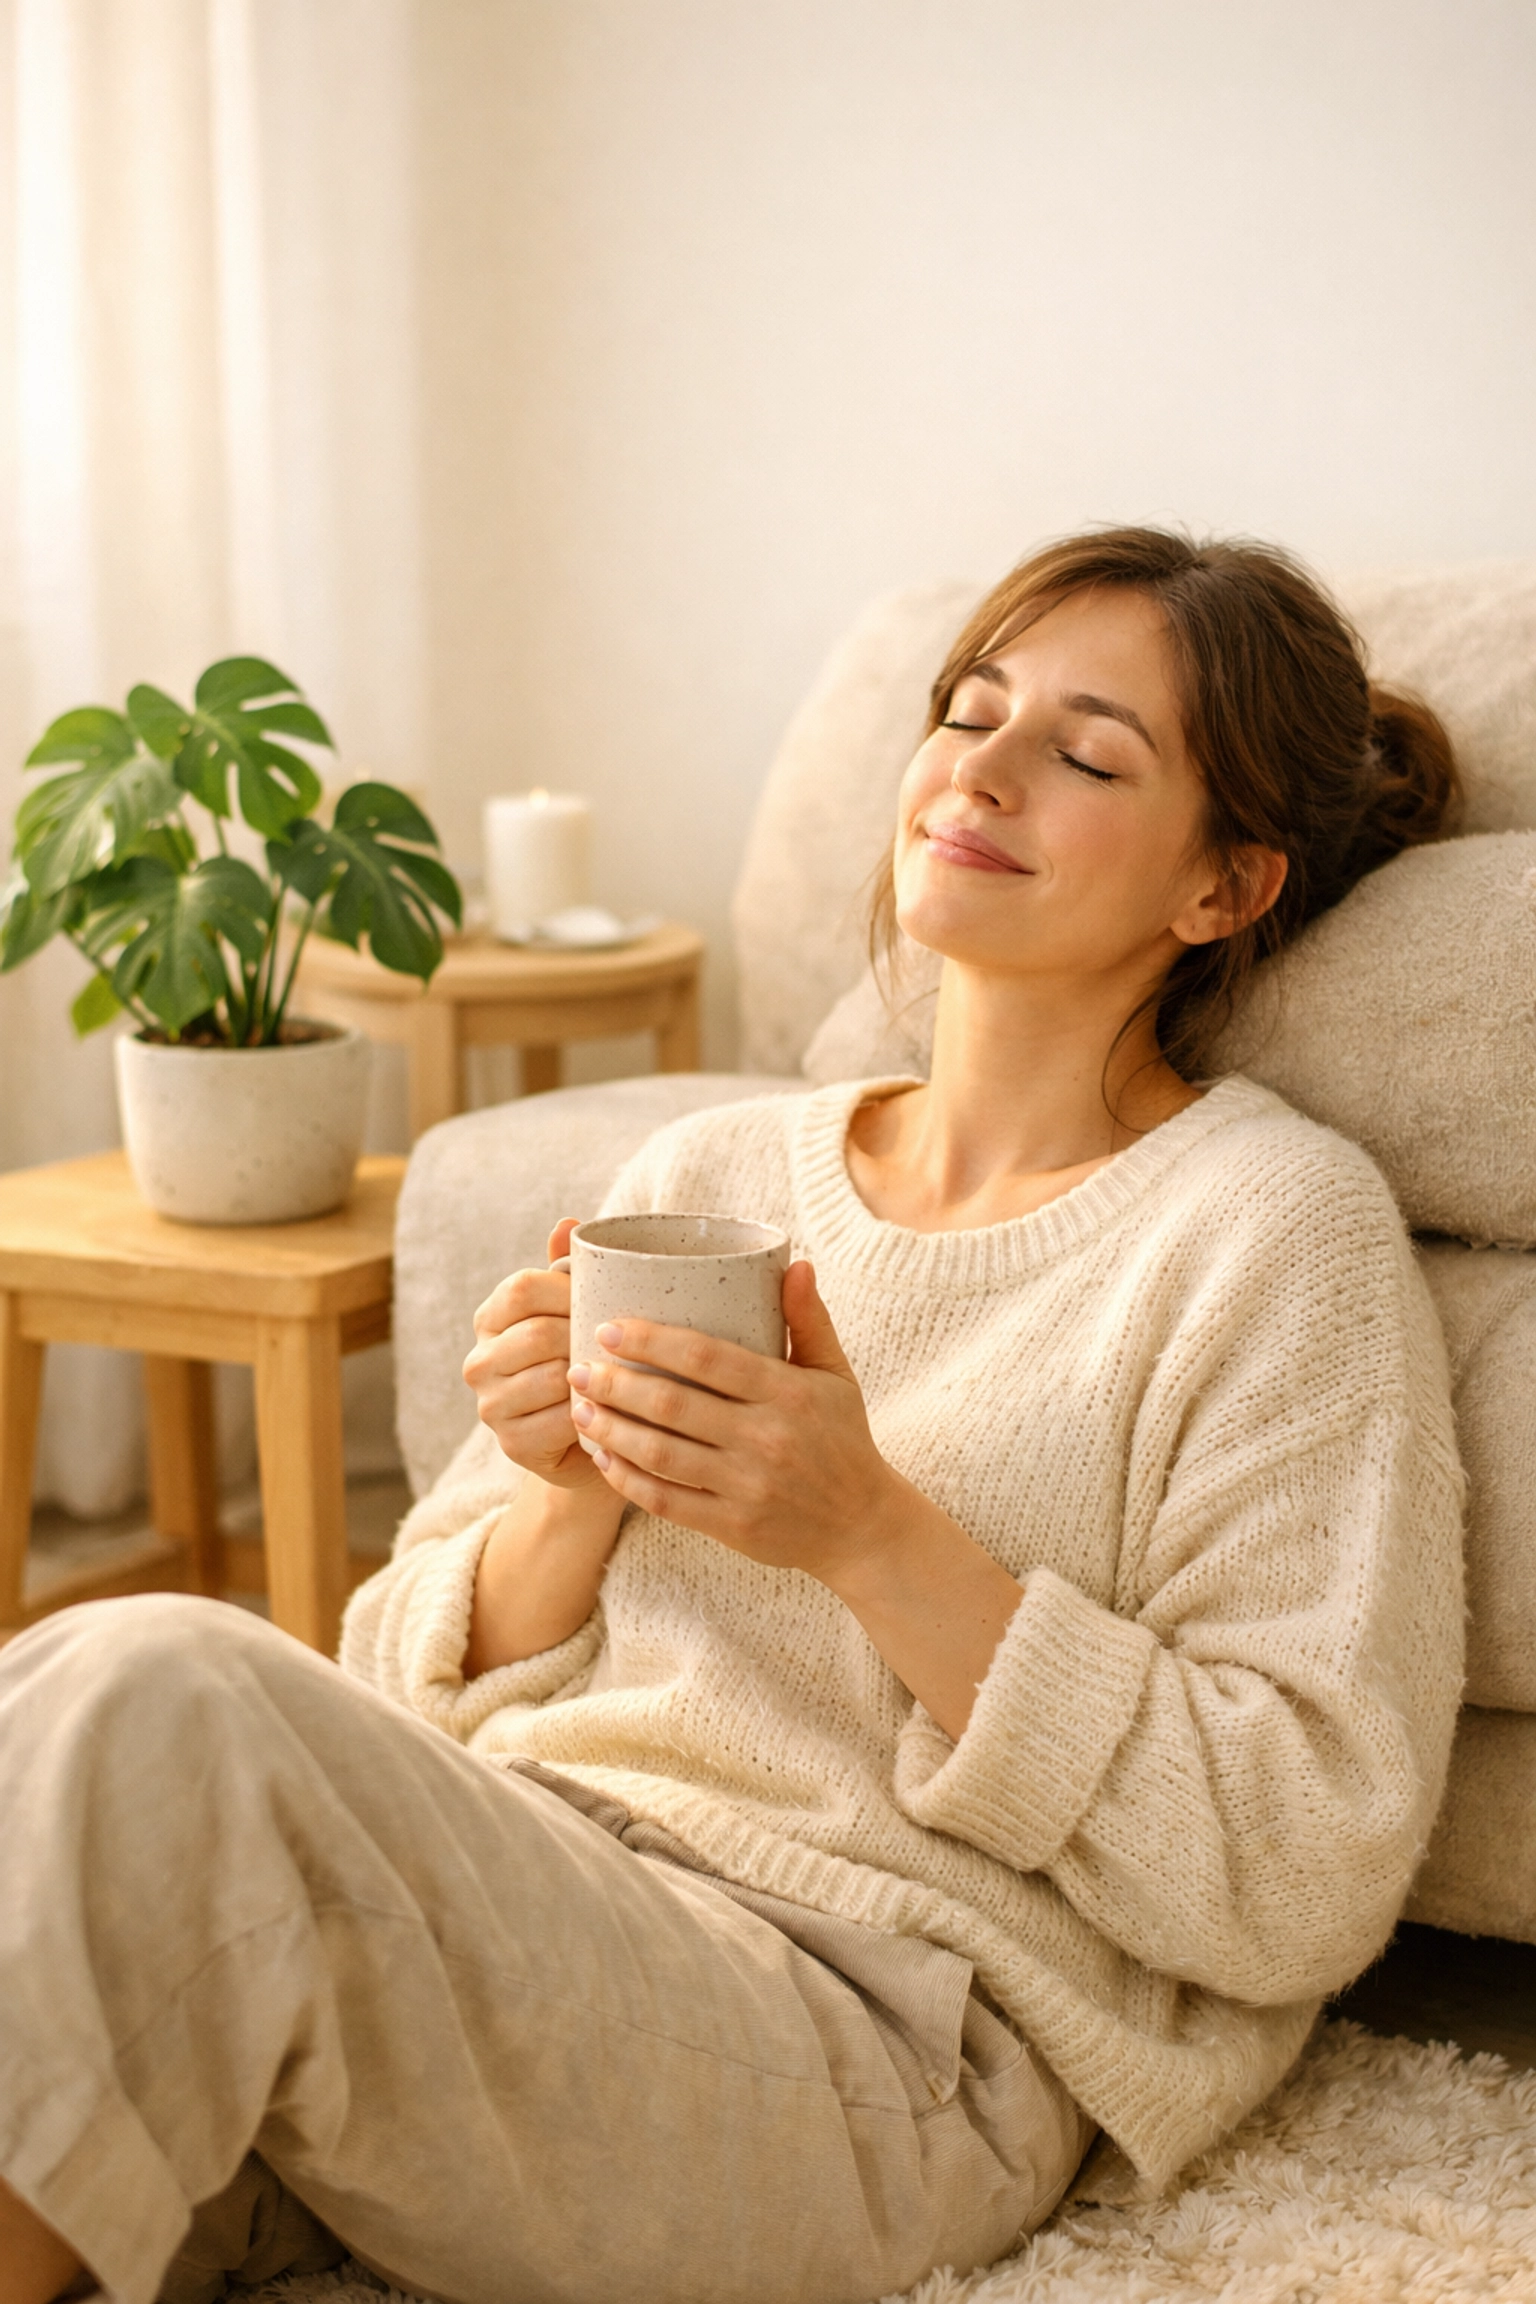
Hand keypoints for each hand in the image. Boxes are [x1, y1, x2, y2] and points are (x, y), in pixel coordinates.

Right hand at [463, 1219, 606, 1490]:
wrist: (585, 1437)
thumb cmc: (581, 1360)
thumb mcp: (575, 1312)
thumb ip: (568, 1270)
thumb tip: (567, 1223)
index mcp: (490, 1318)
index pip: (522, 1288)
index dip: (569, 1291)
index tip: (604, 1299)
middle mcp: (479, 1361)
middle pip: (538, 1333)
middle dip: (585, 1336)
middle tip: (619, 1343)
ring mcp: (490, 1405)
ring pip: (551, 1377)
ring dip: (591, 1377)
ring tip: (617, 1374)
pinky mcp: (511, 1444)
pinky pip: (560, 1420)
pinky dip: (591, 1414)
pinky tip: (608, 1408)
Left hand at [566, 1260, 908, 1583]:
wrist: (862, 1527)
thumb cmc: (843, 1440)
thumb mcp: (836, 1376)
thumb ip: (809, 1320)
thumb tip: (794, 1263)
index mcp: (788, 1393)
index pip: (706, 1358)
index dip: (651, 1342)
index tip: (609, 1329)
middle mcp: (766, 1439)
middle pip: (672, 1405)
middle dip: (615, 1384)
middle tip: (578, 1366)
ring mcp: (747, 1486)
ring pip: (661, 1454)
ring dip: (611, 1430)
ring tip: (579, 1409)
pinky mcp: (734, 1527)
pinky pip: (667, 1501)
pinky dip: (628, 1480)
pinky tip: (603, 1459)